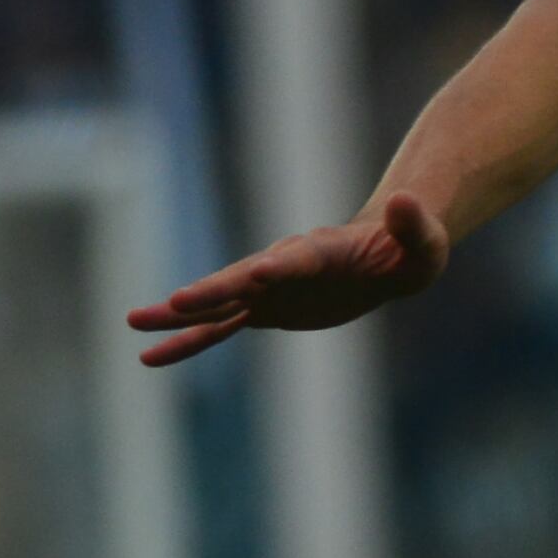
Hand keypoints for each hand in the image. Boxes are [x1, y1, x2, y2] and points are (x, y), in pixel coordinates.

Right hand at [128, 191, 451, 368]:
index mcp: (323, 251)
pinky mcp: (264, 310)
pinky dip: (187, 341)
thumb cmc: (411, 250)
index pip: (297, 259)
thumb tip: (405, 200)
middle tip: (176, 299)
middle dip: (212, 289)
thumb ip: (413, 225)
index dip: (278, 267)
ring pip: (218, 304)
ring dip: (179, 314)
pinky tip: (149, 356)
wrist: (388, 258)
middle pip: (243, 279)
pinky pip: (219, 329)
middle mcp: (285, 267)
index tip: (257, 274)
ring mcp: (269, 289)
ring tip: (134, 319)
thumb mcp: (424, 243)